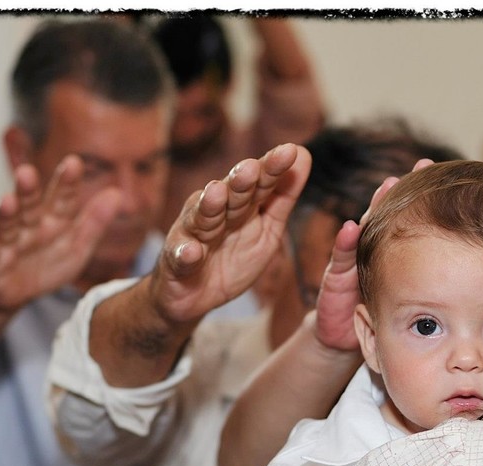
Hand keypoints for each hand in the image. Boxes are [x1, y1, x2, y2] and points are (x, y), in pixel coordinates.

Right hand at [0, 155, 121, 314]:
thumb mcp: (77, 246)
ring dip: (7, 214)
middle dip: (28, 190)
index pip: (62, 199)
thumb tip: (117, 193)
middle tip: (27, 172)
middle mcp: (29, 228)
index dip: (67, 183)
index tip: (74, 163)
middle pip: (30, 206)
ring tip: (7, 201)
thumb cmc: (47, 265)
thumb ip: (95, 222)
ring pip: (7, 227)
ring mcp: (9, 246)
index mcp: (52, 221)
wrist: (14, 294)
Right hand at [146, 143, 309, 325]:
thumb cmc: (231, 257)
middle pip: (230, 195)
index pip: (258, 184)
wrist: (193, 294)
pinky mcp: (177, 260)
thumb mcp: (266, 230)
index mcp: (240, 204)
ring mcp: (193, 234)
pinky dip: (185, 254)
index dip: (272, 169)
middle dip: (240, 181)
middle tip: (251, 168)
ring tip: (217, 194)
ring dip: (209, 206)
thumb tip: (305, 155)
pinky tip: (191, 252)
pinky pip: (181, 256)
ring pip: (202, 217)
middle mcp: (215, 211)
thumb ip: (282, 198)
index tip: (290, 152)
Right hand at [311, 158, 435, 351]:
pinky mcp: (335, 279)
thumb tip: (477, 270)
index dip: (425, 196)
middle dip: (405, 190)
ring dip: (376, 207)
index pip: (409, 220)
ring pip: (365, 228)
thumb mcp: (410, 299)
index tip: (445, 175)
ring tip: (388, 187)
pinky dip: (344, 243)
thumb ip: (433, 283)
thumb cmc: (381, 317)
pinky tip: (349, 229)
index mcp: (392, 253)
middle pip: (389, 214)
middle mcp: (372, 249)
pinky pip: (340, 259)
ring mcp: (353, 260)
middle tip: (423, 167)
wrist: (343, 342)